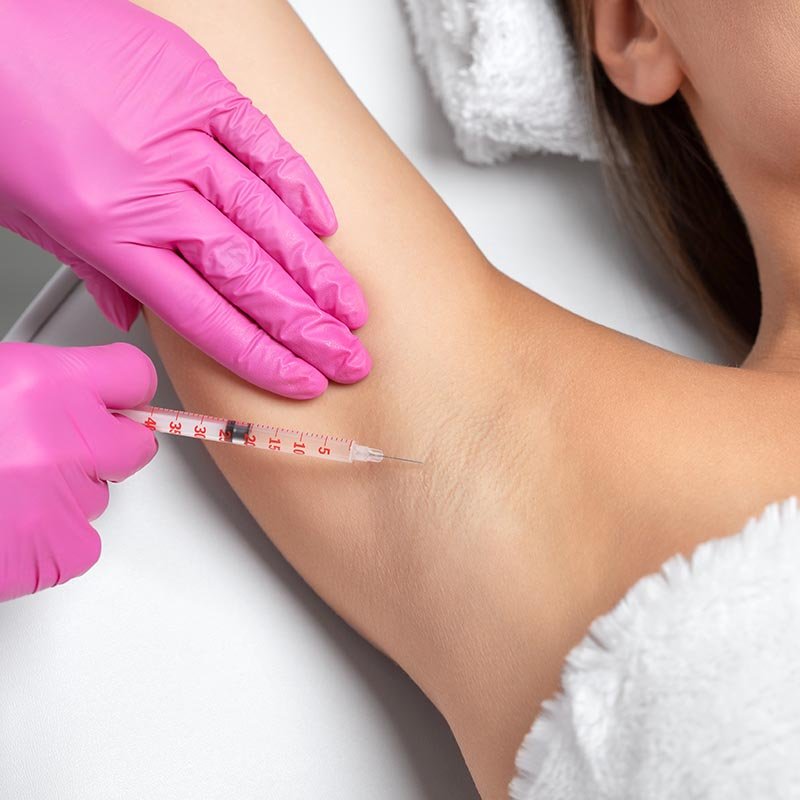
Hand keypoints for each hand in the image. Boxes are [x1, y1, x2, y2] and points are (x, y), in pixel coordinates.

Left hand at [0, 0, 369, 398]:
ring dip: (317, 272)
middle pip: (250, 279)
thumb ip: (94, 271)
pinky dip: (299, 183)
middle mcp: (154, 192)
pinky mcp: (198, 86)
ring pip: (267, 220)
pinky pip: (263, 140)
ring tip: (351, 309)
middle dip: (308, 328)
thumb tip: (132, 316)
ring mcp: (183, 137)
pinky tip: (326, 224)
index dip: (263, 356)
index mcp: (112, 233)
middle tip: (347, 357)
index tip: (302, 378)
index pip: (208, 318)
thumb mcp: (31, 218)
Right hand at [0, 342, 158, 601]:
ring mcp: (68, 499)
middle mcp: (69, 439)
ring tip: (6, 493)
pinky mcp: (59, 553)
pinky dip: (52, 541)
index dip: (121, 391)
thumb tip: (75, 400)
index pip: (133, 376)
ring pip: (99, 496)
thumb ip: (39, 388)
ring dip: (66, 495)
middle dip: (106, 449)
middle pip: (135, 445)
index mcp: (47, 382)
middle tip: (59, 453)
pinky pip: (81, 544)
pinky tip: (9, 529)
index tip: (114, 402)